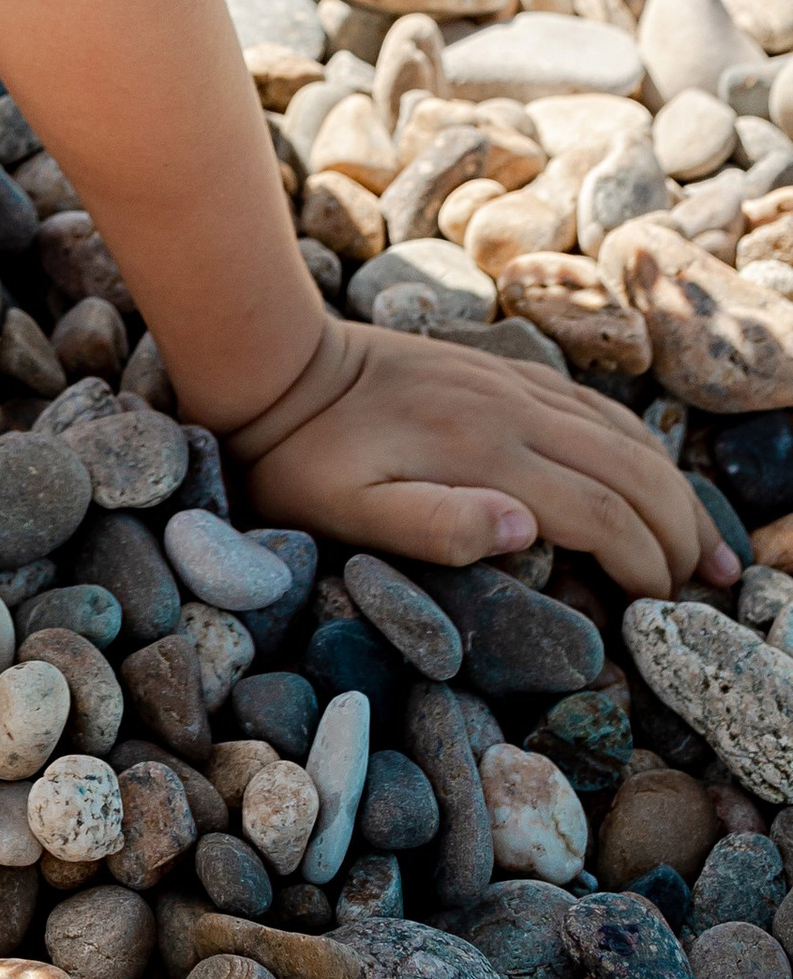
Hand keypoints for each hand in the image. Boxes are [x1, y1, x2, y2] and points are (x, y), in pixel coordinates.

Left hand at [226, 315, 725, 598]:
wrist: (272, 363)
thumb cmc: (303, 459)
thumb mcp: (348, 511)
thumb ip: (437, 524)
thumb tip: (526, 528)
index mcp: (485, 453)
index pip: (602, 515)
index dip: (646, 567)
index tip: (663, 615)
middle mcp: (510, 409)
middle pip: (632, 470)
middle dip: (681, 533)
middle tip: (706, 590)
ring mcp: (506, 382)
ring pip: (621, 433)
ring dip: (672, 489)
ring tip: (705, 547)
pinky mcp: (495, 369)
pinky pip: (588, 404)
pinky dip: (635, 443)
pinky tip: (648, 472)